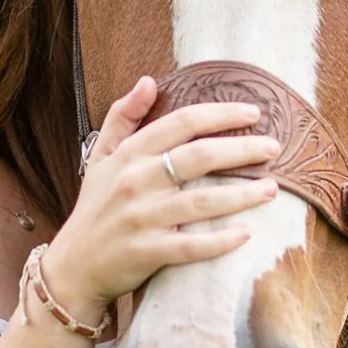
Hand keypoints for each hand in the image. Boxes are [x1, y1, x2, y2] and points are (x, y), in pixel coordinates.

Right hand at [44, 77, 279, 321]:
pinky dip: (219, 242)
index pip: (181, 123)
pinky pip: (191, 246)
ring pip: (201, 202)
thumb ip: (122, 116)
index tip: (253, 112)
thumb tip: (149, 81)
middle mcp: (136, 182)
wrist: (74, 266)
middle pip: (198, 157)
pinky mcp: (147, 252)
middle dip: (241, 149)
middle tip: (273, 148)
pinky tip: (246, 234)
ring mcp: (142, 218)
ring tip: (271, 190)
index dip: (220, 114)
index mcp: (129, 155)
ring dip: (241, 195)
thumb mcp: (101, 157)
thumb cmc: (95, 208)